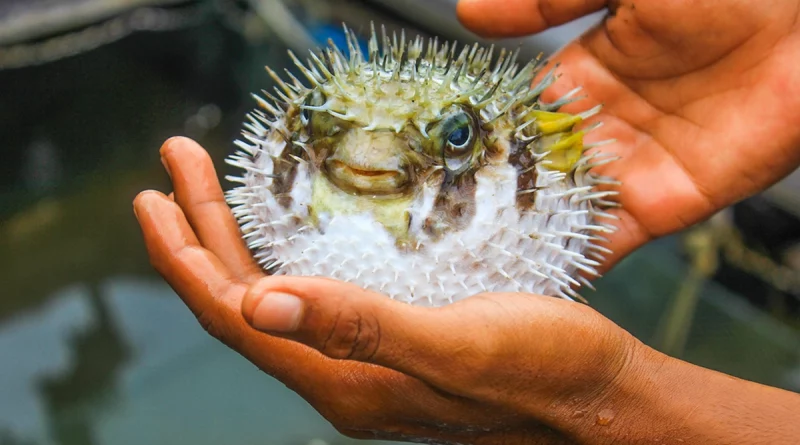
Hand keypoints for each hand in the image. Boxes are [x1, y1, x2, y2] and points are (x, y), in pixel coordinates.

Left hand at [134, 137, 644, 443]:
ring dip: (233, 244)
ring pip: (274, 302)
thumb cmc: (543, 370)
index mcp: (345, 382)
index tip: (154, 200)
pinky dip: (279, 259)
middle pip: (246, 305)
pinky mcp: (389, 345)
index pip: (237, 321)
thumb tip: (258, 306)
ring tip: (206, 193)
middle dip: (199, 237)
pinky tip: (280, 234)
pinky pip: (311, 301)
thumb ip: (361, 329)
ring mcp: (364, 364)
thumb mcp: (456, 344)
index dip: (188, 262)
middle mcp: (343, 377)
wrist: (597, 395)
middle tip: (171, 172)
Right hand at [457, 0, 799, 269]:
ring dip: (525, 237)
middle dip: (493, 202)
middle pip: (535, 174)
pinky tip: (535, 277)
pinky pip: (614, 238)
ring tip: (470, 266)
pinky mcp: (671, 202)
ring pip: (565, 212)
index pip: (519, 119)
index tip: (433, 167)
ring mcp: (635, 166)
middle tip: (439, 232)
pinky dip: (576, 259)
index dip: (480, 143)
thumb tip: (470, 11)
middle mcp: (604, 125)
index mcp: (586, 73)